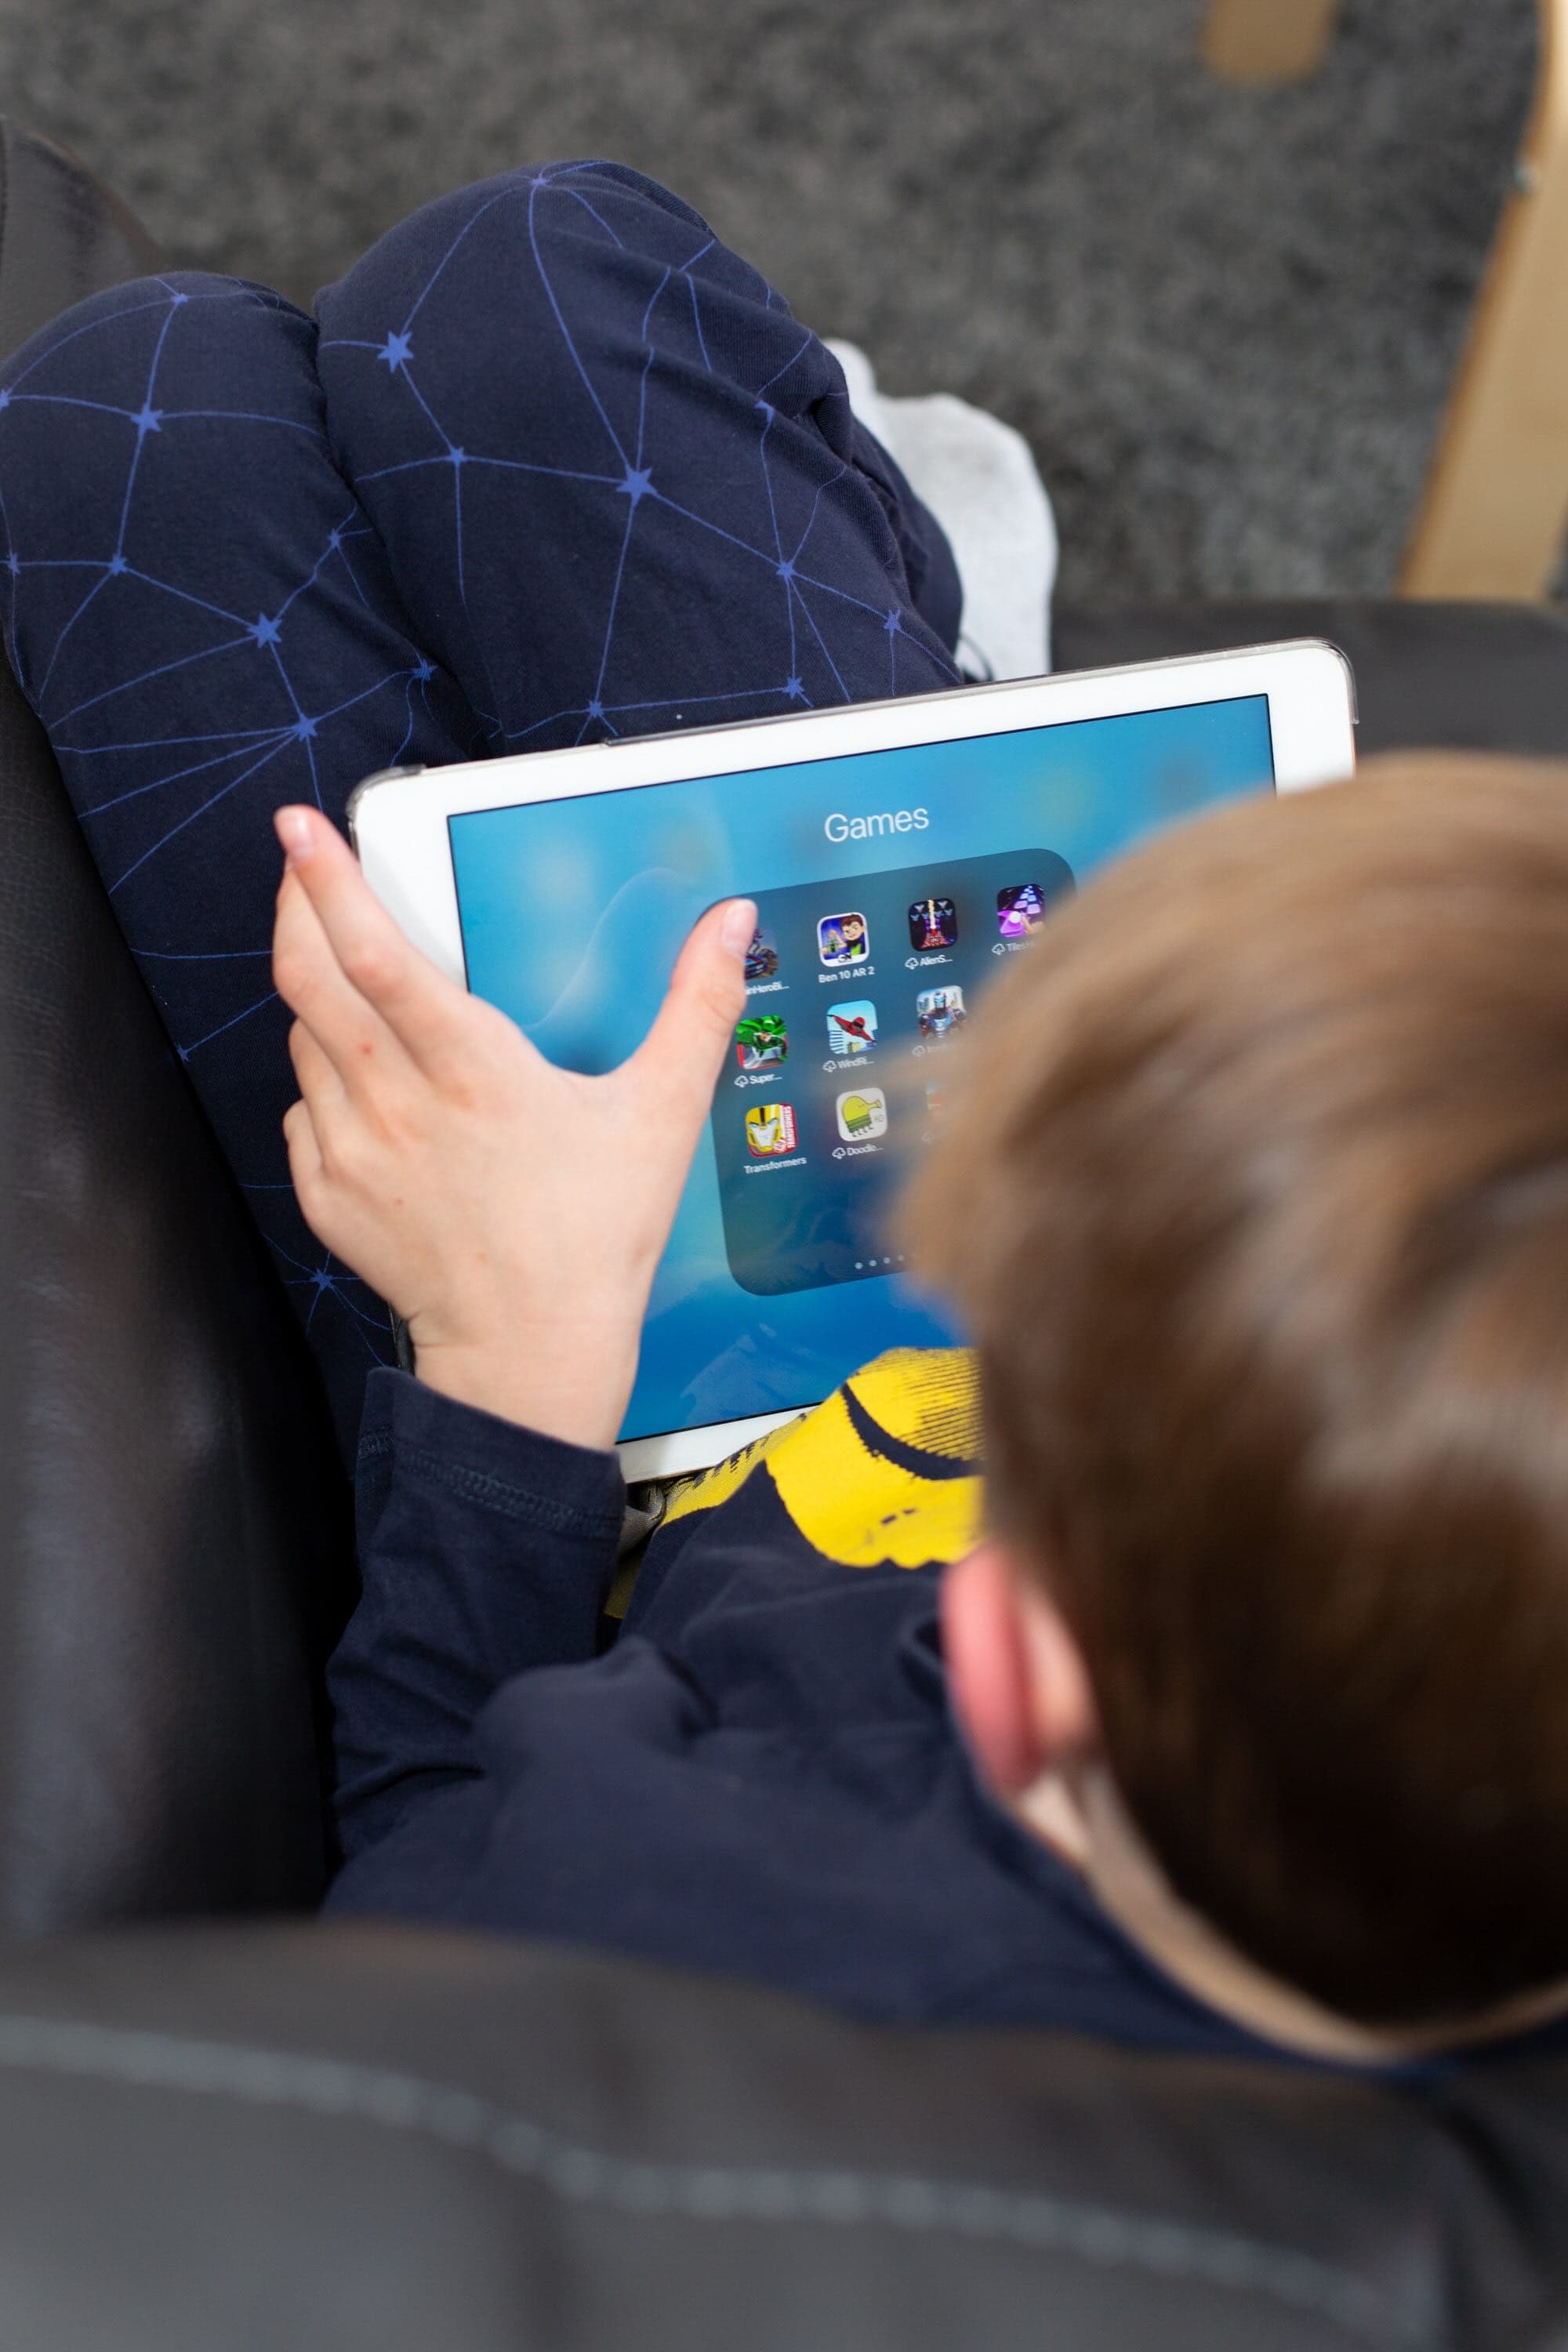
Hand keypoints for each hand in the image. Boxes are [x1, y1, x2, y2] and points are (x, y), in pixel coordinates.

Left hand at [271, 804, 753, 1449]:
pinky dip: (324, 1081)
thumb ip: (697, 1008)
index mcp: (471, 1071)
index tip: (301, 827)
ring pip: (304, 1040)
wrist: (531, 1355)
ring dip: (320, 998)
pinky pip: (304, 1109)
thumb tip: (729, 925)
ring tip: (361, 988)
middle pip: (309, 977)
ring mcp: (352, 1152)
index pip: (377, 953)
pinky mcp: (328, 1195)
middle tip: (300, 866)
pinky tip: (371, 1089)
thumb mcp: (662, 1115)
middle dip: (295, 905)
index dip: (330, 880)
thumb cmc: (596, 1239)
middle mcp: (395, 1105)